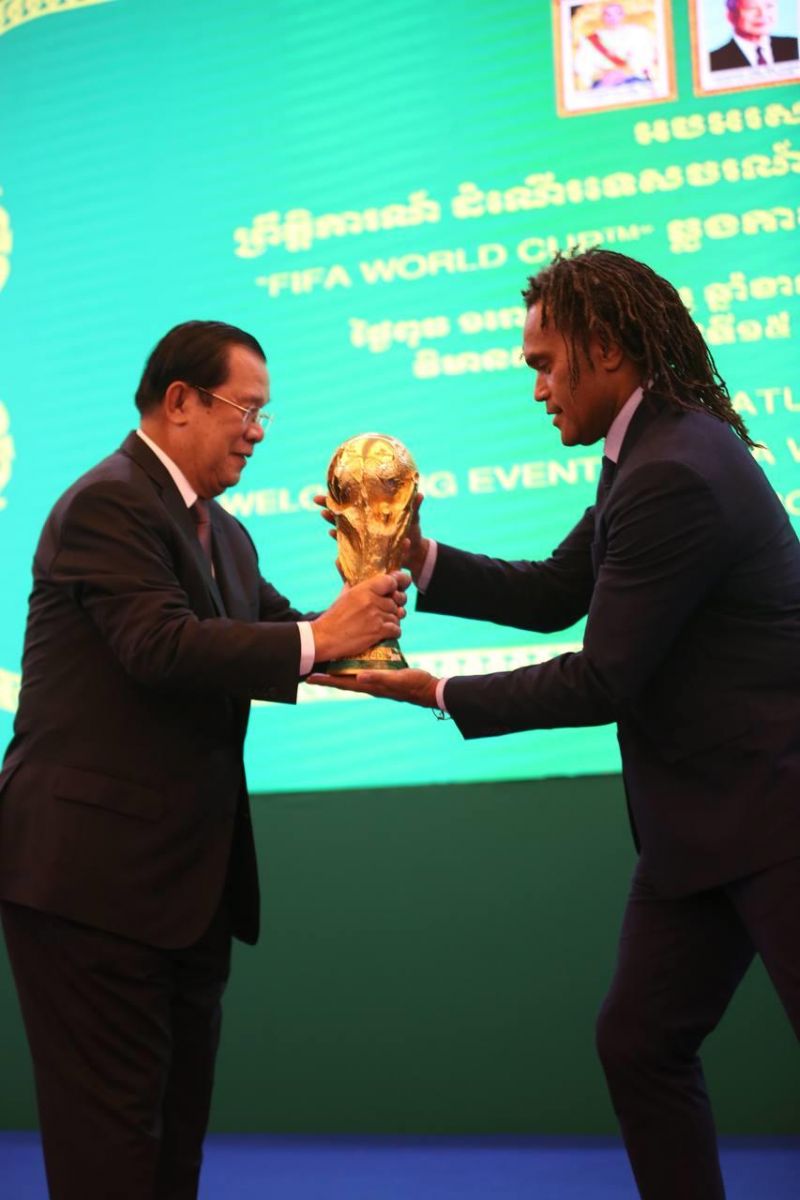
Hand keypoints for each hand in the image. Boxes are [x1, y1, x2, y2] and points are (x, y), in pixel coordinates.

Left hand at [307, 667, 438, 706]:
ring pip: (350, 673)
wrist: (428, 688)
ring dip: (338, 669)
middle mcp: (368, 683)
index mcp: (369, 685)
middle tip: (311, 668)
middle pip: (342, 679)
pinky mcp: (381, 673)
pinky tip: (352, 657)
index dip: (326, 681)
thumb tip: (359, 676)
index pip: (342, 683)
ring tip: (326, 661)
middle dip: (327, 675)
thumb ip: (380, 678)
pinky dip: (353, 663)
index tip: (309, 678)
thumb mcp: (397, 679)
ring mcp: (374, 679)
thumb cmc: (413, 685)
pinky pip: (362, 668)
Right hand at [311, 572, 409, 664]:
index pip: (391, 580)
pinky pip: (396, 629)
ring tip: (385, 623)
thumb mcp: (343, 596)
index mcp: (364, 589)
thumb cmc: (333, 617)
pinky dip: (394, 632)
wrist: (325, 637)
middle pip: (397, 600)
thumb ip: (353, 586)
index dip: (397, 584)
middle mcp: (372, 600)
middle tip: (391, 609)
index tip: (397, 588)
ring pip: (398, 616)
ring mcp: (376, 616)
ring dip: (394, 620)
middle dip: (396, 606)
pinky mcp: (378, 631)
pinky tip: (387, 632)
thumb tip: (355, 578)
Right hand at [313, 492, 428, 583]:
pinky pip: (348, 546)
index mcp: (373, 512)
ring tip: (324, 519)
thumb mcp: (414, 519)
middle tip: (318, 502)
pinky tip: (332, 535)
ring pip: (342, 529)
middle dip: (329, 507)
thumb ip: (415, 507)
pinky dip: (340, 541)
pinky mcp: (364, 551)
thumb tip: (421, 494)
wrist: (414, 553)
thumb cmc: (412, 532)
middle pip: (342, 513)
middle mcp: (364, 523)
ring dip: (333, 525)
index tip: (329, 487)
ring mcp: (362, 536)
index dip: (341, 495)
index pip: (354, 501)